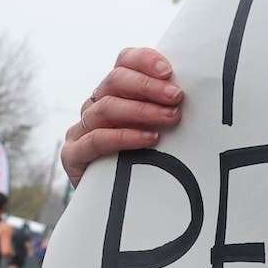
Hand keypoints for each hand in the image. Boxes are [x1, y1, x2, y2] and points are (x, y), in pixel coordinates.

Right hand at [61, 46, 181, 185]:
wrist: (119, 206)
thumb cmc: (146, 160)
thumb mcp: (159, 127)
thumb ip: (166, 106)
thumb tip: (195, 88)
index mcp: (114, 91)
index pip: (124, 61)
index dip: (144, 61)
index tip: (169, 71)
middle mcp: (94, 105)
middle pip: (115, 80)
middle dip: (148, 87)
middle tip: (177, 97)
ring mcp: (80, 129)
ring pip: (106, 108)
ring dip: (142, 111)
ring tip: (170, 118)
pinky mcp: (73, 154)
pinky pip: (96, 140)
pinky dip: (124, 137)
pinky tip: (149, 139)